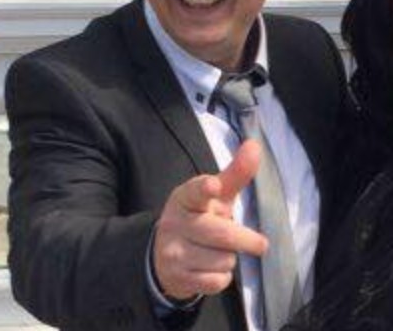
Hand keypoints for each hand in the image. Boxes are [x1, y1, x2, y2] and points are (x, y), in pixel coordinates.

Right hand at [153, 139, 267, 299]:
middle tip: (261, 244)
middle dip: (245, 239)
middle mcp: (176, 222)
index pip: (195, 191)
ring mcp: (174, 251)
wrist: (165, 256)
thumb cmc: (199, 217)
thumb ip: (235, 173)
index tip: (213, 185)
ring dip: (229, 258)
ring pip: (222, 259)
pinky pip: (216, 281)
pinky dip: (221, 277)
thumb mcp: (215, 196)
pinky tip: (210, 268)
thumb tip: (254, 145)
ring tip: (217, 251)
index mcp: (185, 197)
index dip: (205, 188)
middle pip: (221, 233)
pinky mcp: (178, 276)